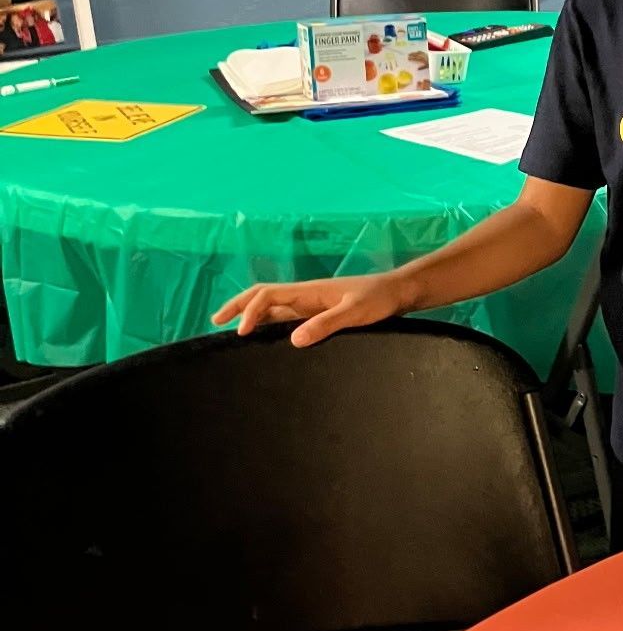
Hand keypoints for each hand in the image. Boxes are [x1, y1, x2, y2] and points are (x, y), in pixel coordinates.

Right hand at [212, 270, 406, 346]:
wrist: (398, 293)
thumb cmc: (379, 300)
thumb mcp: (355, 312)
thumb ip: (326, 324)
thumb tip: (294, 340)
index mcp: (309, 291)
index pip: (268, 295)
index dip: (250, 311)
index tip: (241, 332)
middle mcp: (305, 295)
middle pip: (262, 296)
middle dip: (238, 306)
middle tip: (215, 322)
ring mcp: (311, 304)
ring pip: (272, 306)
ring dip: (251, 313)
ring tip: (233, 329)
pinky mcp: (320, 312)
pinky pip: (287, 315)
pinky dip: (269, 321)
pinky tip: (266, 334)